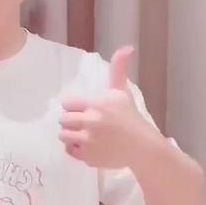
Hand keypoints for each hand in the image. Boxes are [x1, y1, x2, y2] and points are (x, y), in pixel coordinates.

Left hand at [58, 46, 149, 168]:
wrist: (143, 147)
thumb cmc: (130, 118)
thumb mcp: (122, 92)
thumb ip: (118, 70)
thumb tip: (127, 47)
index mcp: (97, 104)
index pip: (67, 103)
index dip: (74, 107)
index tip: (85, 110)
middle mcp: (91, 122)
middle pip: (63, 120)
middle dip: (71, 121)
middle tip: (84, 124)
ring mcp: (89, 141)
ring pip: (63, 135)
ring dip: (71, 135)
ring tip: (85, 134)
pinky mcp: (88, 157)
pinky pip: (69, 151)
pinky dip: (76, 149)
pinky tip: (89, 146)